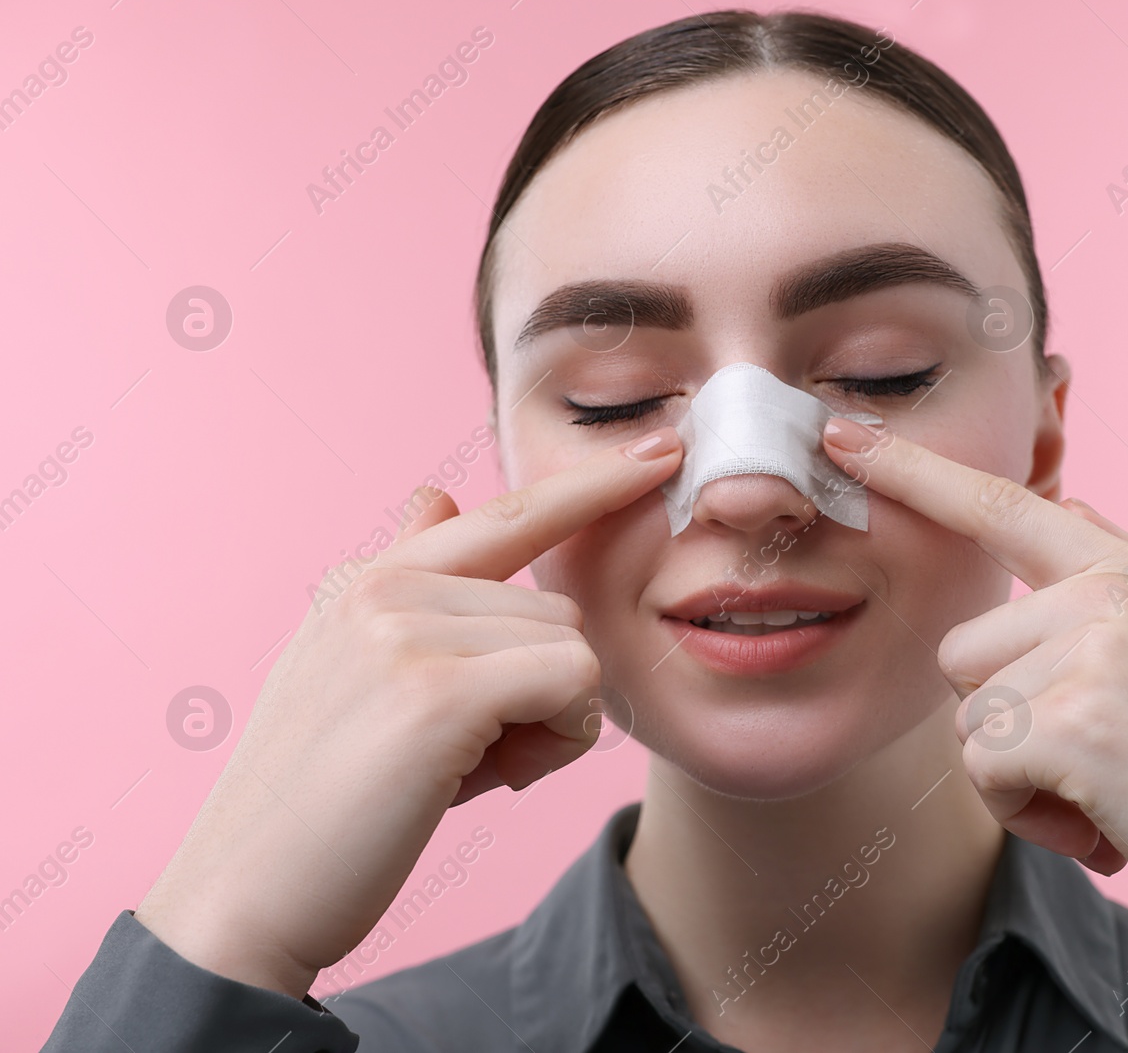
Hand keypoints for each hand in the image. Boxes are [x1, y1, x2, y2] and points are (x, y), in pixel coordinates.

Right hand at [134, 428, 682, 999]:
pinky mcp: (437, 690)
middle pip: (558, 610)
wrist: (245, 897)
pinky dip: (559, 741)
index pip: (508, 513)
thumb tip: (434, 495)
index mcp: (372, 581)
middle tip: (469, 756)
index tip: (664, 448)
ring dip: (548, 724)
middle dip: (541, 692)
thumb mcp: (360, 675)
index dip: (594, 483)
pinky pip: (576, 685)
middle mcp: (387, 587)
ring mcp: (407, 630)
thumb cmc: (324, 800)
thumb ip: (414, 587)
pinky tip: (496, 780)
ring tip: (462, 771)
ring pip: (572, 649)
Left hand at [823, 418, 1127, 1022]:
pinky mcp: (1076, 721)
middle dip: (1010, 724)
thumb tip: (1072, 504)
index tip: (837, 436)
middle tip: (1100, 764)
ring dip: (1020, 776)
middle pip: (965, 653)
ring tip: (1110, 794)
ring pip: (969, 718)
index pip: (1005, 506)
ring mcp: (1095, 651)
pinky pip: (984, 770)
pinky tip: (1103, 823)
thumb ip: (1124, 579)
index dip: (915, 472)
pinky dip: (1029, 815)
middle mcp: (1112, 593)